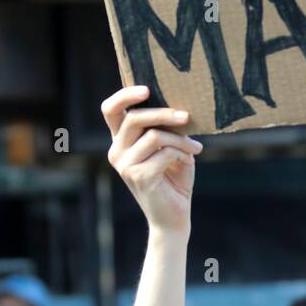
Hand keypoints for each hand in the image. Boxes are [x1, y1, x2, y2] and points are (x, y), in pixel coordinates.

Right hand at [102, 86, 202, 234]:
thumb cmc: (174, 178)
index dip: (125, 95)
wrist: (174, 216)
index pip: (110, 110)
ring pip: (155, 136)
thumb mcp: (170, 147)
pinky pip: (165, 153)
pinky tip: (189, 162)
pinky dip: (182, 154)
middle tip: (187, 117)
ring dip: (181, 140)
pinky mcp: (139, 177)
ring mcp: (125, 165)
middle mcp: (116, 151)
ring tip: (195, 148)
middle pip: (135, 118)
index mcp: (120, 141)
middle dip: (165, 114)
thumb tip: (178, 106)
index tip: (147, 89)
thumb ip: (166, 128)